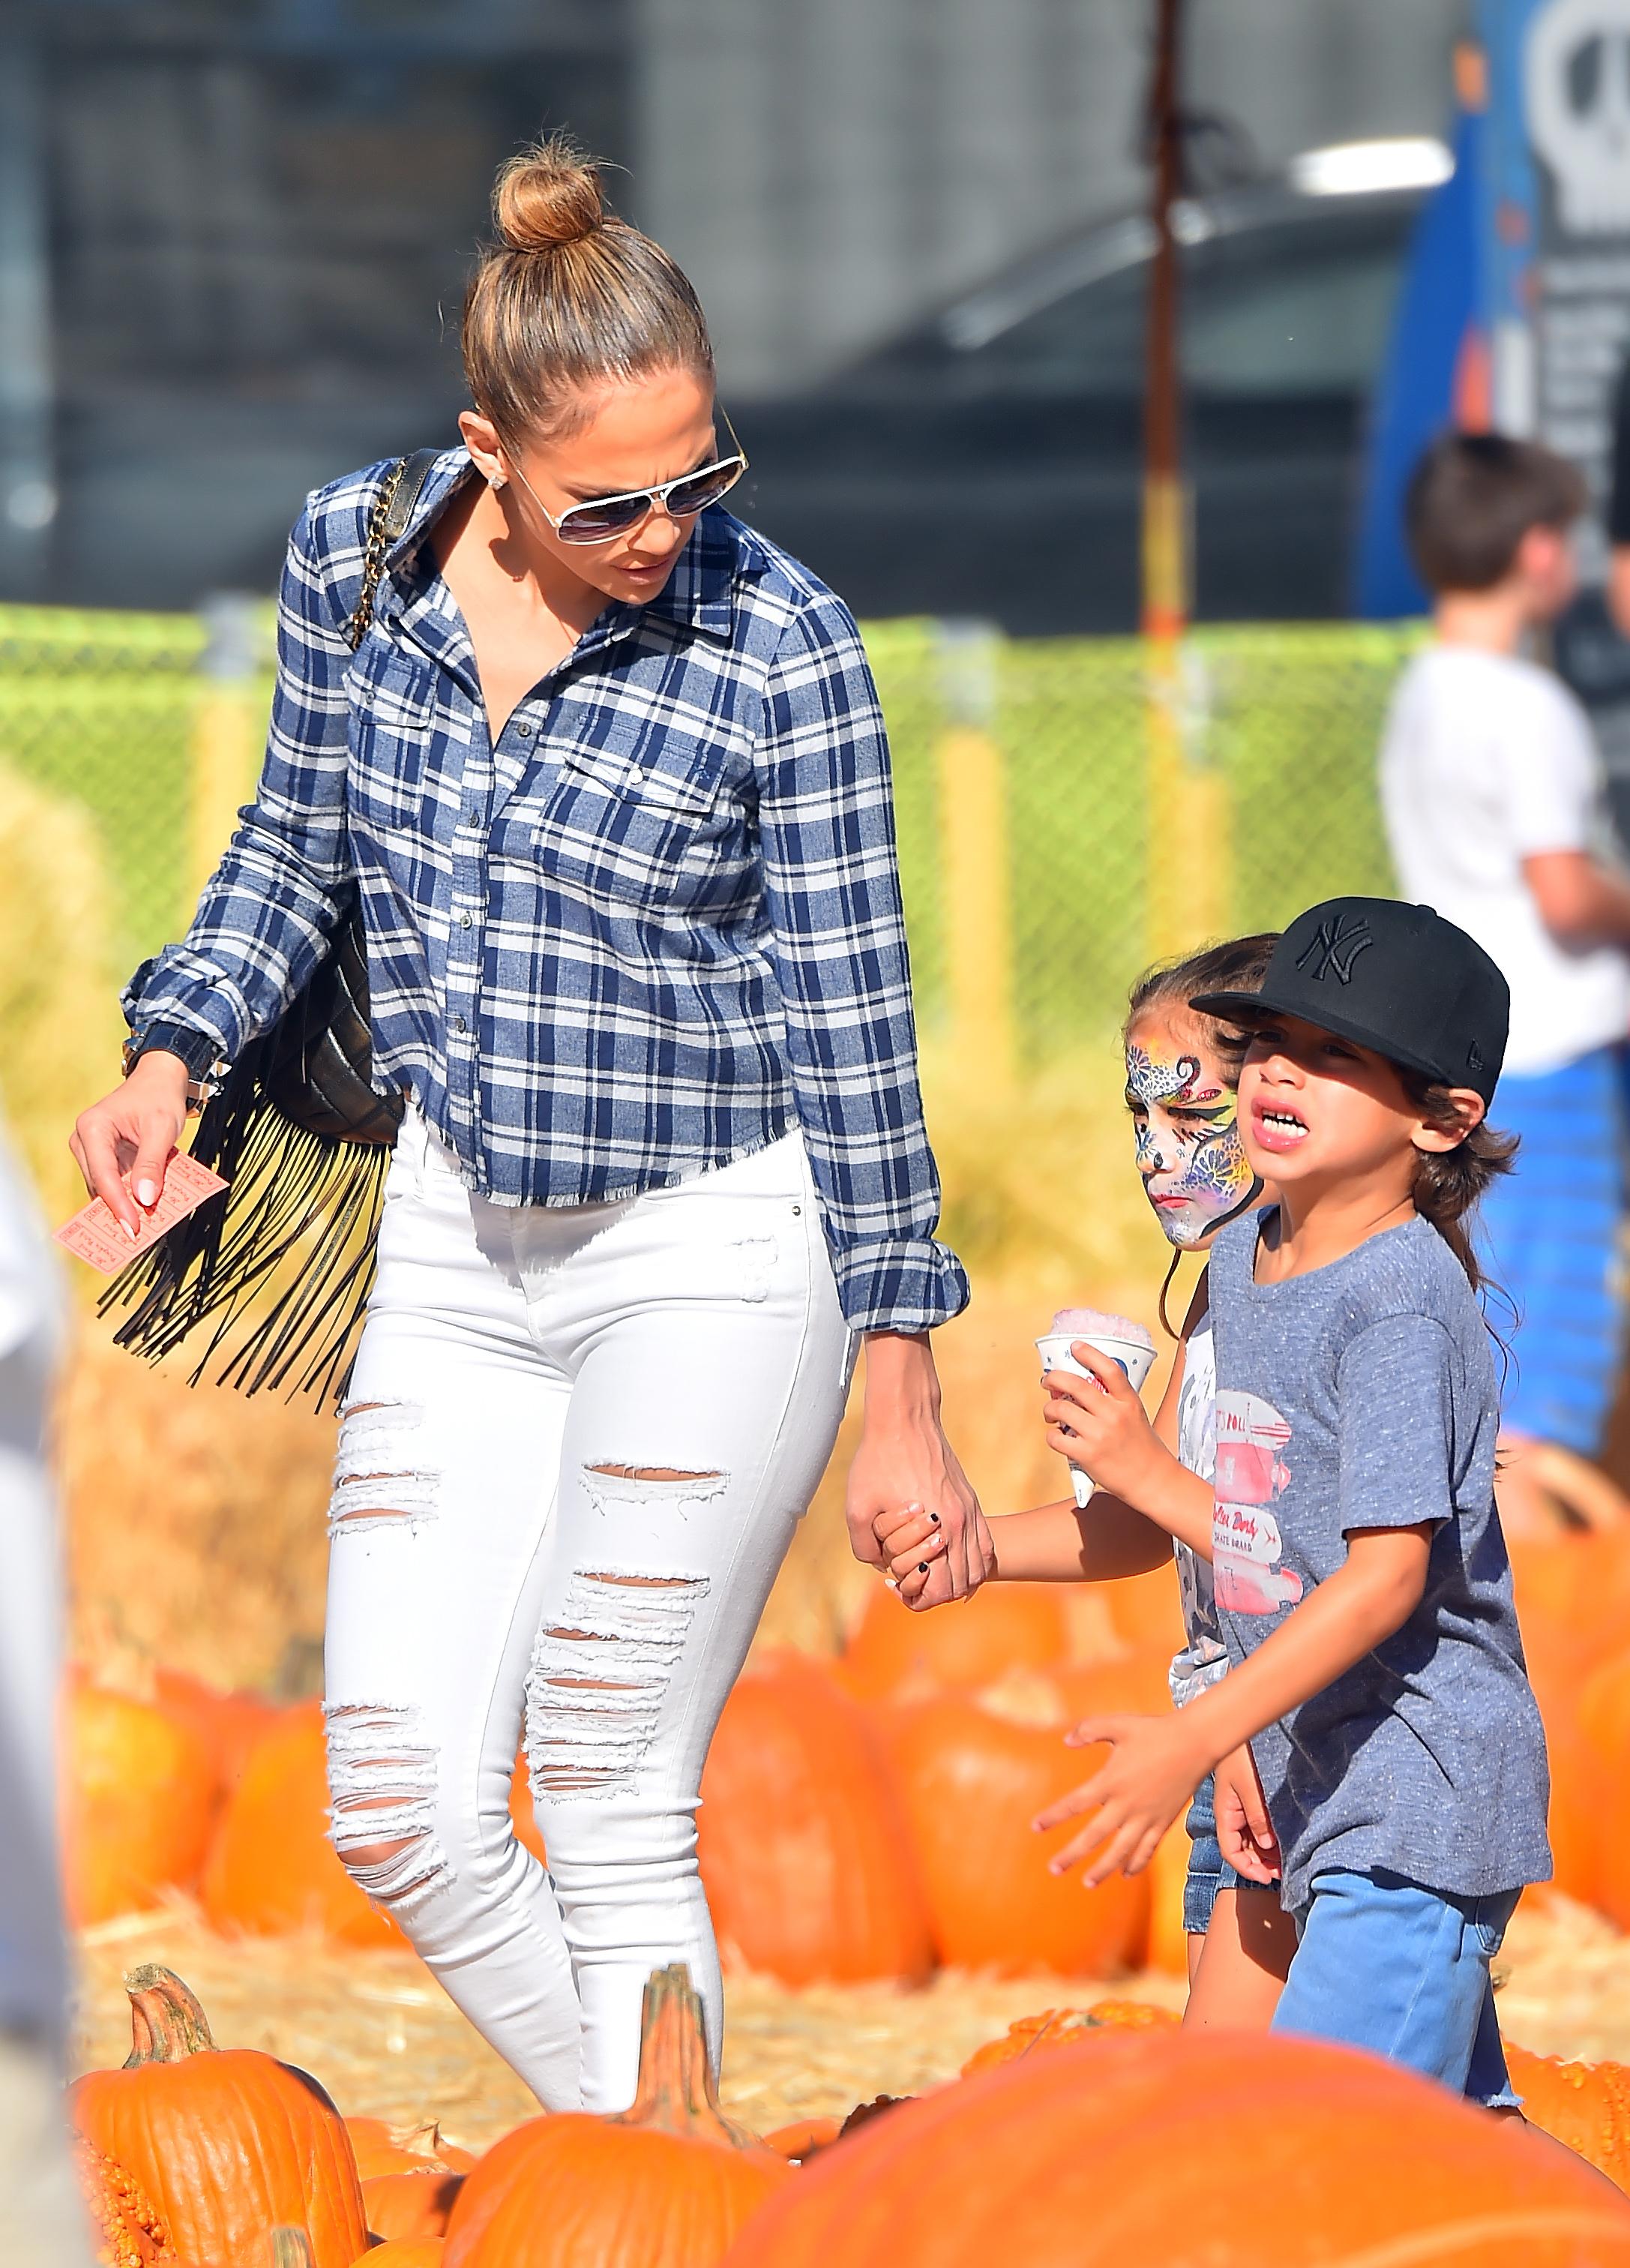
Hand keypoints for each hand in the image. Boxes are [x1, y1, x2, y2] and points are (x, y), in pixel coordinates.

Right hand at [69, 1052, 190, 1238]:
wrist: (159, 1080)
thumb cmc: (159, 1098)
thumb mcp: (161, 1129)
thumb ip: (152, 1163)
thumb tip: (145, 1199)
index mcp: (93, 1128)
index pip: (103, 1176)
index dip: (118, 1205)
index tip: (133, 1228)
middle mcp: (84, 1140)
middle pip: (99, 1185)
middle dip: (120, 1209)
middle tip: (139, 1236)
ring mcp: (91, 1150)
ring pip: (105, 1188)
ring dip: (125, 1205)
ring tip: (145, 1227)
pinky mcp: (102, 1158)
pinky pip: (113, 1182)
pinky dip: (129, 1195)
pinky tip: (145, 1210)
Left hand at [846, 1332, 990, 1606]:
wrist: (904, 1419)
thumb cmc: (877, 1461)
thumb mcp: (857, 1509)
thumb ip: (865, 1548)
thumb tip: (881, 1567)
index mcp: (940, 1529)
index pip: (942, 1589)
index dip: (919, 1598)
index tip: (897, 1585)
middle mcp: (963, 1523)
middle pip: (963, 1583)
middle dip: (936, 1592)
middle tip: (910, 1579)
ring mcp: (971, 1510)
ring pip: (978, 1567)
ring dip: (957, 1579)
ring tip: (930, 1573)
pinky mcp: (971, 1499)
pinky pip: (984, 1544)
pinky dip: (971, 1561)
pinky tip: (948, 1557)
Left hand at [1032, 1711, 1208, 1887]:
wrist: (1195, 1742)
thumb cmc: (1154, 1731)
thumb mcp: (1118, 1724)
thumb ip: (1089, 1730)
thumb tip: (1066, 1740)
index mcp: (1112, 1780)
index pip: (1076, 1803)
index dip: (1054, 1816)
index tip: (1035, 1827)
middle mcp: (1127, 1804)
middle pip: (1094, 1836)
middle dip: (1072, 1854)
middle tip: (1054, 1869)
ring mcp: (1147, 1816)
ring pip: (1121, 1850)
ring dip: (1103, 1868)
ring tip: (1087, 1883)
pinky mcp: (1164, 1821)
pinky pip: (1148, 1849)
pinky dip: (1136, 1863)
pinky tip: (1125, 1874)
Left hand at [1042, 1343, 1165, 1505]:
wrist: (1152, 1481)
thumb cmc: (1143, 1448)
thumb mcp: (1136, 1416)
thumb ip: (1114, 1401)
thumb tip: (1081, 1389)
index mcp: (1129, 1402)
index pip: (1109, 1369)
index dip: (1089, 1354)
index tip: (1075, 1347)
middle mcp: (1114, 1415)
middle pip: (1076, 1384)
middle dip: (1054, 1378)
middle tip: (1047, 1381)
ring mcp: (1100, 1435)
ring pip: (1060, 1409)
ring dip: (1049, 1408)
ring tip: (1051, 1413)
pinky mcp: (1087, 1455)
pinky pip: (1056, 1437)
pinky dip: (1052, 1435)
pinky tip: (1057, 1436)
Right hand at [1213, 1743, 1280, 1884]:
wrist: (1238, 1726)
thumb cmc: (1240, 1754)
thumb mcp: (1250, 1786)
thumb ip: (1258, 1816)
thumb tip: (1267, 1846)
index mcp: (1225, 1813)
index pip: (1231, 1852)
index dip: (1247, 1868)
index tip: (1267, 1878)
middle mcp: (1230, 1814)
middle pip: (1241, 1849)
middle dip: (1259, 1864)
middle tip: (1283, 1872)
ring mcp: (1239, 1807)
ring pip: (1250, 1839)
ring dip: (1265, 1852)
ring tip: (1285, 1860)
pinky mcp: (1248, 1799)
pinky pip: (1256, 1825)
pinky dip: (1267, 1837)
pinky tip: (1281, 1841)